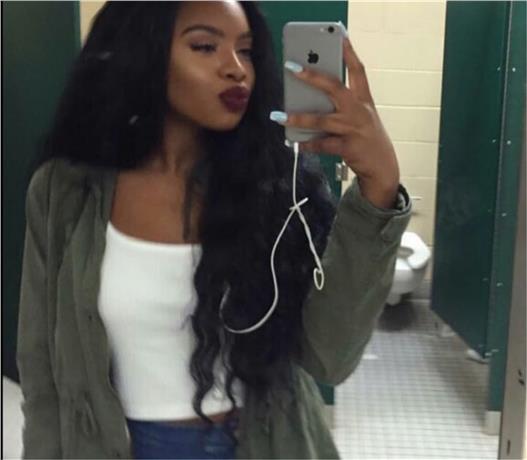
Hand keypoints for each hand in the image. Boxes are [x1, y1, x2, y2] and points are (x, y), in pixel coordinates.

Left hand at [270, 33, 399, 208]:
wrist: (382, 167)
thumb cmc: (367, 138)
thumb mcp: (361, 117)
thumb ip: (342, 106)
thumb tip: (311, 98)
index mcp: (364, 100)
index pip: (358, 71)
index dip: (349, 52)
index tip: (339, 35)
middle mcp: (359, 111)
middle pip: (335, 88)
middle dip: (312, 76)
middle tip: (292, 68)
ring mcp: (354, 129)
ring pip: (322, 119)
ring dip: (298, 118)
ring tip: (279, 117)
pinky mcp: (348, 147)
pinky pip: (322, 144)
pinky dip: (307, 144)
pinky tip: (296, 144)